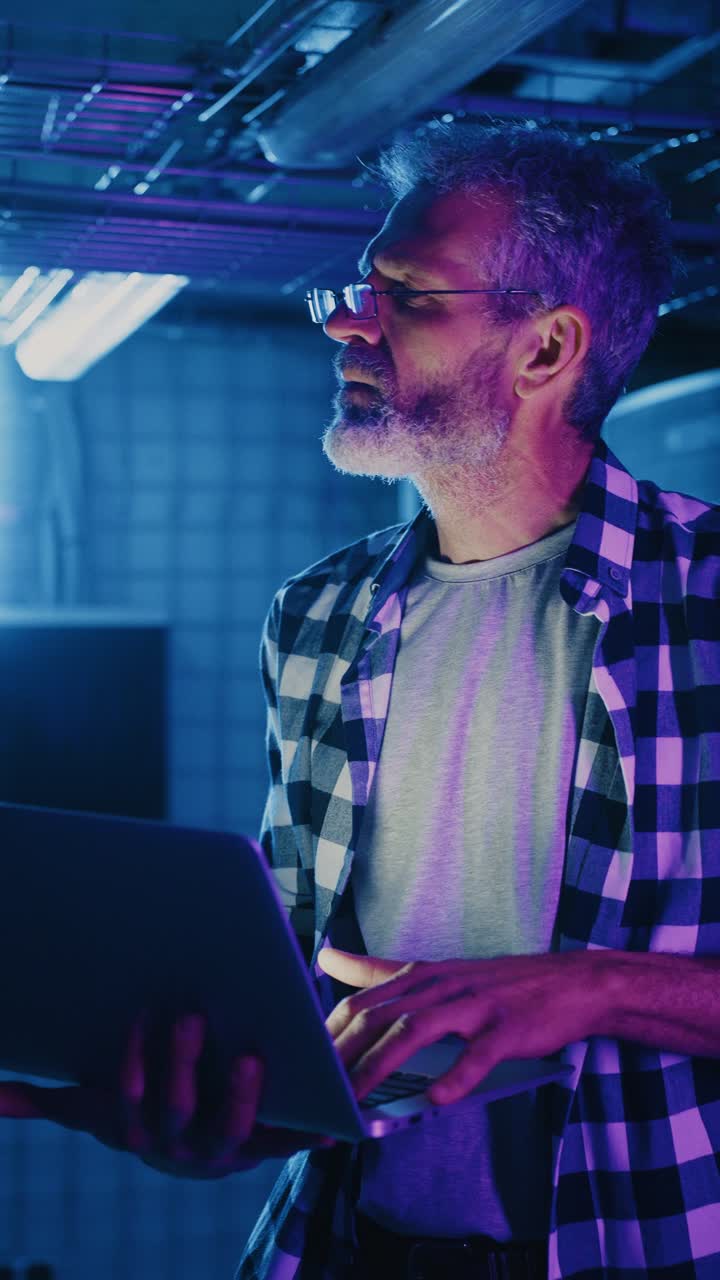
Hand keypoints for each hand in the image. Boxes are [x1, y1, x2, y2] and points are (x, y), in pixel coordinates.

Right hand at [0, 1014, 334, 1177]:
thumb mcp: (91, 1107)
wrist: (193, 1151)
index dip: (136, 1062)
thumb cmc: (142, 1108)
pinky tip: (330, 1118)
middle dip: (183, 1064)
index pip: (132, 1098)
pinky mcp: (269, 1150)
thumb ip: (40, 1102)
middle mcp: (182, 1147)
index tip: (142, 1017)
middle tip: (192, 1015)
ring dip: (242, 1095)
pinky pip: (288, 1146)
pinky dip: (310, 1134)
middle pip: (180, 1109)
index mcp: (142, 1130)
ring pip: (233, 1129)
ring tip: (251, 1054)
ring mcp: (226, 1152)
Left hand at [319, 947, 606, 1104]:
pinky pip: (478, 1054)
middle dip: (342, 1054)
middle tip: (313, 1091)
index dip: (329, 1035)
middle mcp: (441, 986)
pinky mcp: (507, 1029)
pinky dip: (456, 1076)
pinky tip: (436, 1099)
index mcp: (421, 976)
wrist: (572, 982)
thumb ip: (378, 970)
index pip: (361, 1001)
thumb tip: (326, 956)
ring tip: (355, 1099)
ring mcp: (474, 1006)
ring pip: (416, 1031)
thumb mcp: (435, 972)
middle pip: (379, 1016)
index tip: (302, 1066)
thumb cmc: (498, 984)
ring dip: (381, 1066)